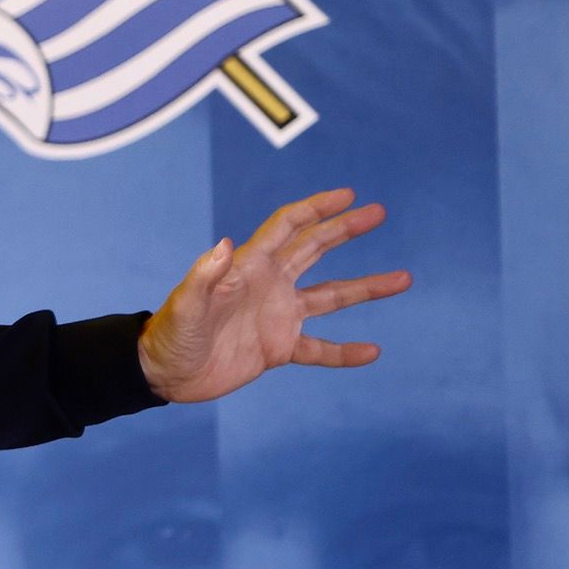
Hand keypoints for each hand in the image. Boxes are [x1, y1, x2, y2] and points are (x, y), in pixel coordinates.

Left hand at [137, 187, 412, 404]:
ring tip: (403, 278)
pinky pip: (321, 348)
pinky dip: (345, 352)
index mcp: (248, 267)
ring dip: (365, 287)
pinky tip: (372, 352)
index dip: (316, 208)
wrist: (165, 373)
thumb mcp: (186, 304)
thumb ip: (204, 276)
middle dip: (345, 229)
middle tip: (378, 212)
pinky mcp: (278, 348)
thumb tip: (225, 244)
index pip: (288, 227)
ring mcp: (277, 316)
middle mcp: (269, 285)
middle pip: (314, 249)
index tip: (348, 195)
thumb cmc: (170, 334)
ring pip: (331, 297)